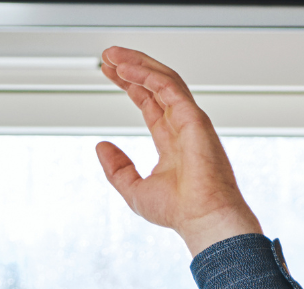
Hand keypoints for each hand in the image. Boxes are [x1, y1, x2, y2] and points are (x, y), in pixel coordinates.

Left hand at [95, 46, 262, 255]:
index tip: (110, 73)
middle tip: (108, 56)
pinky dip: (146, 74)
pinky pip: (168, 86)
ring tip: (113, 55)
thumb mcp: (134, 190)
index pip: (149, 102)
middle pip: (155, 85)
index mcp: (172, 141)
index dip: (130, 85)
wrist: (203, 218)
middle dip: (132, 67)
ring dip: (138, 64)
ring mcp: (190, 120)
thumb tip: (101, 147)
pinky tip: (126, 69)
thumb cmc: (179, 211)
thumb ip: (117, 168)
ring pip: (163, 79)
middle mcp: (182, 126)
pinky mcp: (193, 117)